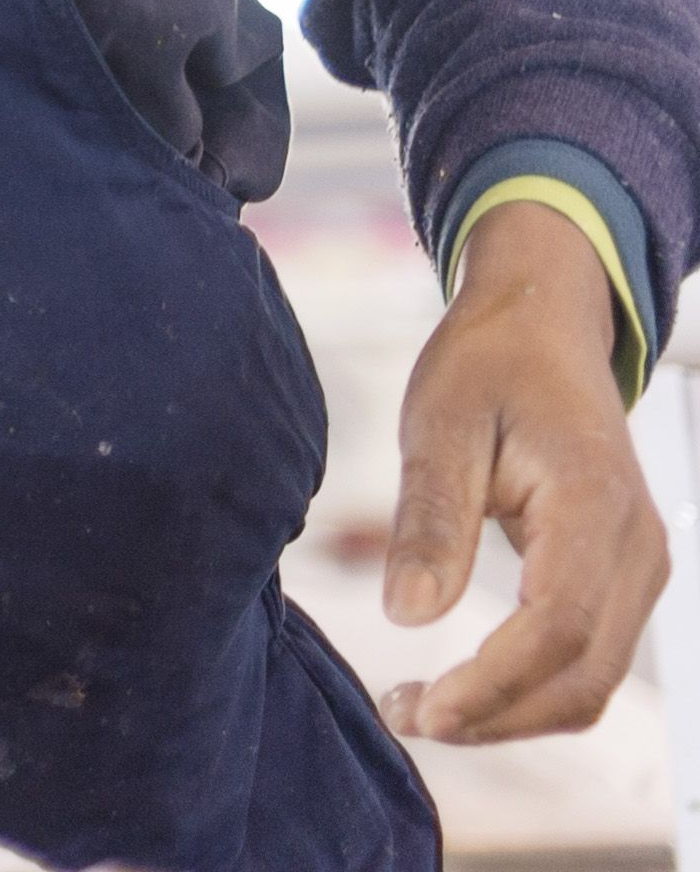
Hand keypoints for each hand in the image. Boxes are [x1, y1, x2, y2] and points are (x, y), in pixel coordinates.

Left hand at [381, 199, 665, 742]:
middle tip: (403, 716)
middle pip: (583, 675)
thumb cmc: (487, 367)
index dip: (493, 684)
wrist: (545, 327)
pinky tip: (462, 686)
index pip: (558, 628)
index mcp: (596, 506)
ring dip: (512, 713)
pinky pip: (589, 658)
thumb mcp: (439, 425)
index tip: (423, 709)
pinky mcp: (623, 578)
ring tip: (419, 708)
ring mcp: (640, 568)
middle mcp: (637, 549)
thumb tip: (408, 616)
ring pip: (591, 680)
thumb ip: (430, 519)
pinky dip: (530, 688)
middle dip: (497, 716)